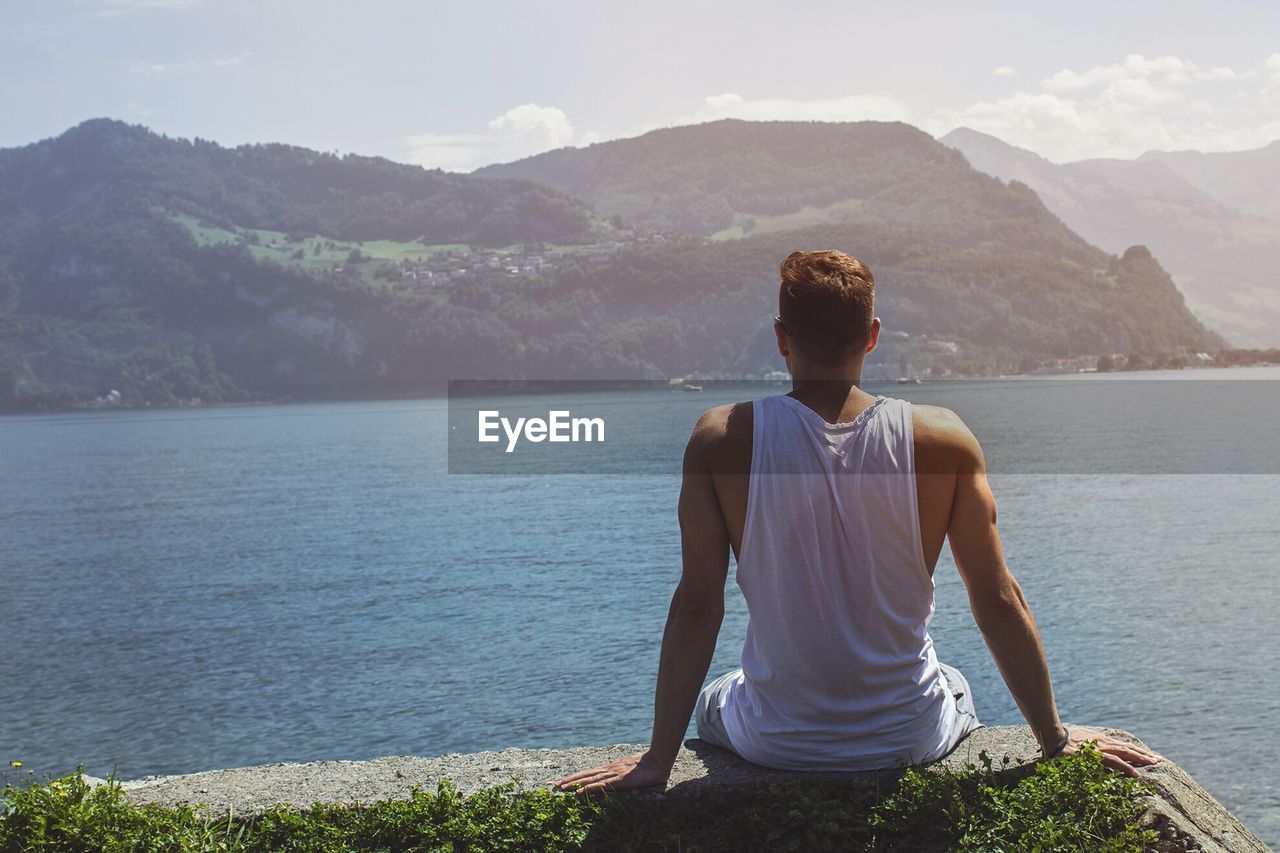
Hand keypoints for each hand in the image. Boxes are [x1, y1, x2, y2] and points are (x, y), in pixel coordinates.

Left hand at [554, 750, 671, 793]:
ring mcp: (613, 774)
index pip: (591, 773)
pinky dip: (588, 788)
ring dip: (574, 784)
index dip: (577, 776)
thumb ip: (624, 772)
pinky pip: (601, 785)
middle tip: (555, 784)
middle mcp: (610, 769)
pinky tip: (579, 792)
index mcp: (612, 767)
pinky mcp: (619, 780)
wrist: (659, 760)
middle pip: (586, 775)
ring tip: (561, 787)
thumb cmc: (649, 766)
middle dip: (570, 780)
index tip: (565, 780)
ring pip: (589, 779)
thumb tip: (617, 776)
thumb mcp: (633, 770)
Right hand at [1060, 726, 1162, 777]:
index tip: (1149, 755)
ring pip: (1126, 753)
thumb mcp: (1080, 741)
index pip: (1124, 744)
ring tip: (1154, 764)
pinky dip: (1126, 768)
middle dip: (1145, 754)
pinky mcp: (1096, 755)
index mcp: (1102, 739)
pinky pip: (1115, 762)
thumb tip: (1095, 755)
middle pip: (1129, 748)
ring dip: (1141, 759)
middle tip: (1159, 760)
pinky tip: (1136, 774)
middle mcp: (1104, 742)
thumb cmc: (1063, 740)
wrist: (1053, 736)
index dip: (1137, 750)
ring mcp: (1101, 748)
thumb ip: (1090, 747)